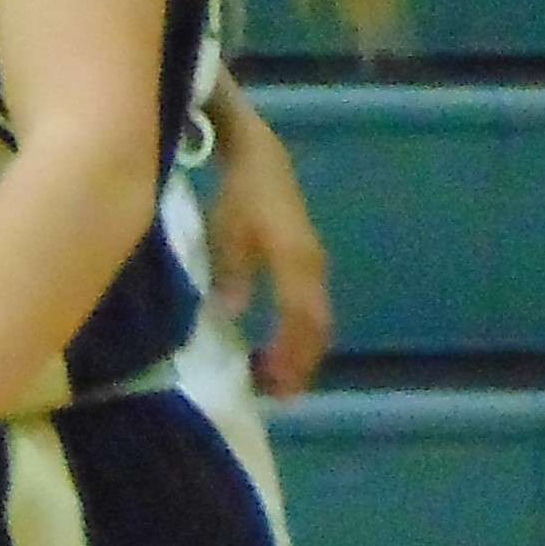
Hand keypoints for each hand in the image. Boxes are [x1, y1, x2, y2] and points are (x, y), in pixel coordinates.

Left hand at [207, 98, 333, 397]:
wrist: (258, 152)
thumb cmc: (239, 191)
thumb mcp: (227, 231)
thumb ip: (232, 275)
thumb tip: (231, 317)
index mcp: (297, 263)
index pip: (303, 322)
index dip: (291, 357)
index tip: (272, 385)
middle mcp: (313, 266)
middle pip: (317, 327)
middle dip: (300, 362)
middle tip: (277, 393)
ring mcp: (312, 262)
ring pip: (315, 318)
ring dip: (300, 349)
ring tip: (276, 377)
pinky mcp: (305, 257)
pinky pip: (308, 305)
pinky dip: (297, 330)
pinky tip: (277, 344)